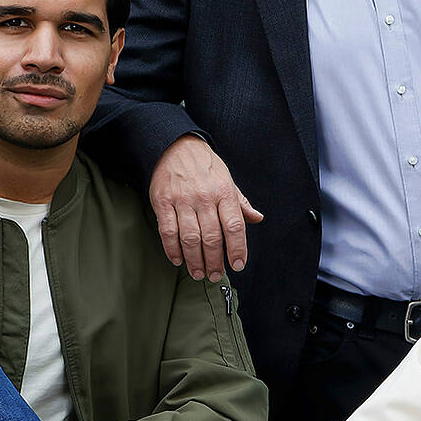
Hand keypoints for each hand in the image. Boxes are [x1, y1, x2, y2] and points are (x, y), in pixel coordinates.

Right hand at [149, 136, 262, 281]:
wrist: (175, 146)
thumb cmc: (204, 166)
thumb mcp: (228, 180)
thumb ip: (241, 203)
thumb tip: (257, 218)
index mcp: (224, 192)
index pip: (235, 227)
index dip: (237, 249)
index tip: (237, 265)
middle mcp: (205, 197)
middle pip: (212, 237)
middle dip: (215, 261)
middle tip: (215, 275)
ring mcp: (182, 200)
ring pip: (191, 238)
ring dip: (195, 260)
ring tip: (198, 273)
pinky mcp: (163, 202)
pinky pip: (168, 231)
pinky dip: (172, 249)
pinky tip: (178, 259)